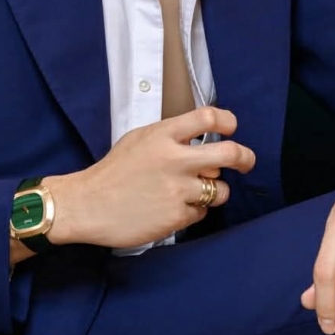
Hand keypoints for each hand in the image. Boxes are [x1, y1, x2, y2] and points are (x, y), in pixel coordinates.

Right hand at [43, 107, 254, 248]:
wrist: (87, 205)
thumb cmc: (113, 171)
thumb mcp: (140, 138)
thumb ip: (171, 135)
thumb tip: (200, 136)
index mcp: (163, 135)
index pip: (208, 117)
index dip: (228, 121)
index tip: (232, 127)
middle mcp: (175, 160)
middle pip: (229, 154)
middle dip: (245, 158)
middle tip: (246, 161)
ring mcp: (177, 190)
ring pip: (220, 189)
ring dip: (214, 191)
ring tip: (196, 191)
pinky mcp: (176, 216)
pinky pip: (201, 213)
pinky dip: (193, 211)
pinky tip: (172, 207)